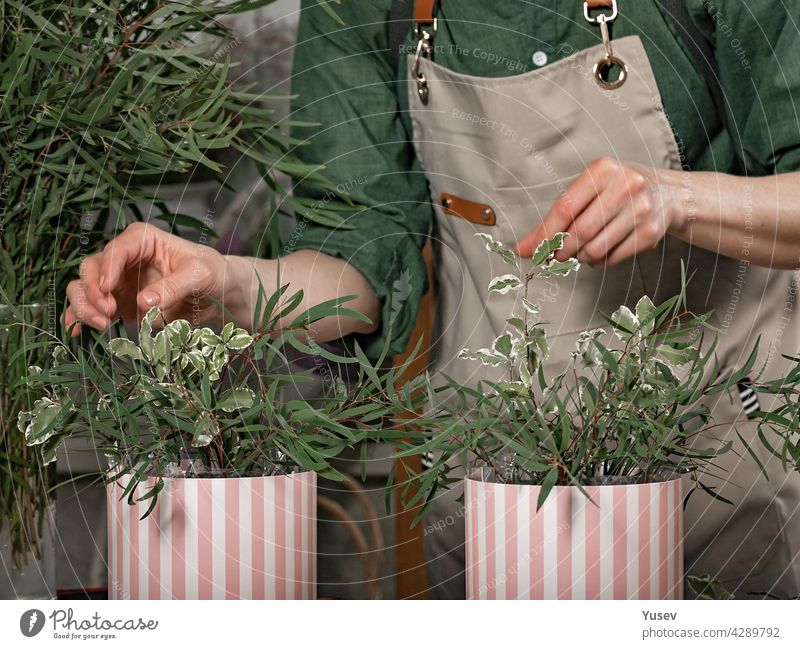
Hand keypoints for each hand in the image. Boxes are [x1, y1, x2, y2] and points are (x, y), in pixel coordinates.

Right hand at [64, 222, 228, 336]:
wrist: (219, 294)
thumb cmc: (212, 273)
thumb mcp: (199, 275)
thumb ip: (173, 286)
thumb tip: (144, 301)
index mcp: (143, 240)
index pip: (116, 249)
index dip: (107, 268)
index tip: (108, 289)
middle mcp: (125, 259)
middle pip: (91, 268)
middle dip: (92, 290)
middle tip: (109, 311)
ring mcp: (119, 283)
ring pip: (84, 288)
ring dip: (85, 306)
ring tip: (103, 324)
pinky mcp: (120, 305)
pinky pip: (92, 309)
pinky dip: (80, 318)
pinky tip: (78, 332)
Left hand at [514, 157, 684, 266]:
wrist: (668, 194)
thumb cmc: (616, 191)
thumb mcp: (588, 191)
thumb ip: (555, 218)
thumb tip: (524, 248)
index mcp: (603, 170)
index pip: (565, 208)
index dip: (544, 234)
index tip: (529, 251)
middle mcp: (625, 186)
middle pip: (580, 232)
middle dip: (561, 250)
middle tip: (556, 255)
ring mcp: (641, 209)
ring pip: (595, 249)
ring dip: (580, 258)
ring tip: (580, 251)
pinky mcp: (651, 232)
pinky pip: (612, 258)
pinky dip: (599, 262)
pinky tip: (600, 252)